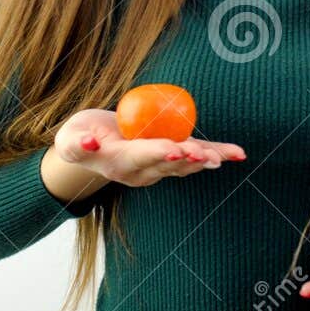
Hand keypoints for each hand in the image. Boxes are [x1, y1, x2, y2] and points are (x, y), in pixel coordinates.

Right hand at [54, 108, 244, 187]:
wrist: (93, 150)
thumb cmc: (80, 138)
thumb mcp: (71, 139)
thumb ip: (77, 142)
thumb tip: (90, 142)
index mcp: (120, 164)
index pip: (141, 157)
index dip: (158, 153)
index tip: (174, 150)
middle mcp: (143, 172)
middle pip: (169, 165)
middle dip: (187, 159)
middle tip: (204, 155)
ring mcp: (160, 169)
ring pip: (187, 165)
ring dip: (206, 159)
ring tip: (226, 156)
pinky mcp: (172, 159)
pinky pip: (197, 157)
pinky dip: (218, 154)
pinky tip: (239, 154)